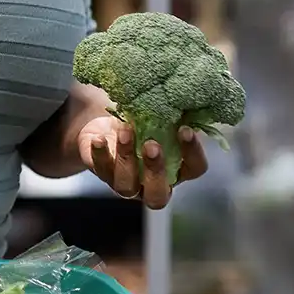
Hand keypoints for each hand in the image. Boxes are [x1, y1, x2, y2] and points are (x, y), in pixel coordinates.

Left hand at [78, 116, 207, 208]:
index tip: (184, 129)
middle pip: (158, 193)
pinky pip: (99, 169)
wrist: (106, 129)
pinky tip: (99, 139)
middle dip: (156, 170)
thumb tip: (189, 99)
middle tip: (152, 145)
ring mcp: (124, 183)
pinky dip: (99, 154)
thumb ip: (176, 116)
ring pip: (126, 184)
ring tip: (126, 132)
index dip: (193, 153)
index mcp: (175, 172)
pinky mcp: (101, 172)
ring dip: (126, 157)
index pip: (194, 169)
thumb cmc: (142, 126)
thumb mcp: (160, 121)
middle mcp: (150, 185)